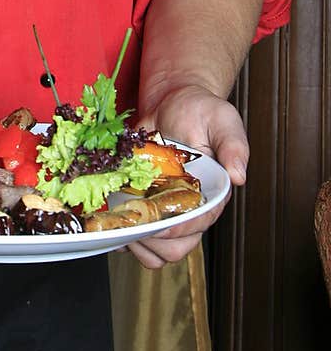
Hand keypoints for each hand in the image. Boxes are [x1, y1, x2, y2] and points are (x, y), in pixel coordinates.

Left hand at [124, 84, 246, 269]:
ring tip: (121, 218)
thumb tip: (239, 176)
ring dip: (135, 242)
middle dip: (153, 242)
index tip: (160, 221)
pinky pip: (132, 235)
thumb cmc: (200, 110)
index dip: (179, 229)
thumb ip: (234, 146)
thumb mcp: (222, 120)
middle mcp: (188, 209)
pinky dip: (120, 234)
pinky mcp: (142, 204)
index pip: (198, 226)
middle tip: (133, 219)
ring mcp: (163, 209)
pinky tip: (111, 216)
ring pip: (153, 250)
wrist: (171, 100)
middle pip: (175, 249)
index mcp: (211, 196)